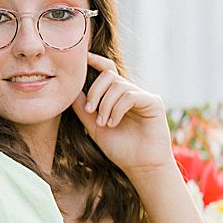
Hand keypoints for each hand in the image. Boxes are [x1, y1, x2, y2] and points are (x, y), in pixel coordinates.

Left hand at [70, 53, 173, 175]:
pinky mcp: (153, 102)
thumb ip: (83, 107)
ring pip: (118, 85)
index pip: (106, 70)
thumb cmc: (119, 147)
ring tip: (103, 123)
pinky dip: (117, 108)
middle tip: (90, 111)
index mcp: (116, 96)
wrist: (139, 165)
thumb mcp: (93, 125)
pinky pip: (130, 95)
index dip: (95, 61)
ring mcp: (142, 96)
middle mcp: (130, 92)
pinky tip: (113, 123)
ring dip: (105, 104)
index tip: (81, 57)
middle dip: (94, 91)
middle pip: (109, 75)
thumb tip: (70, 90)